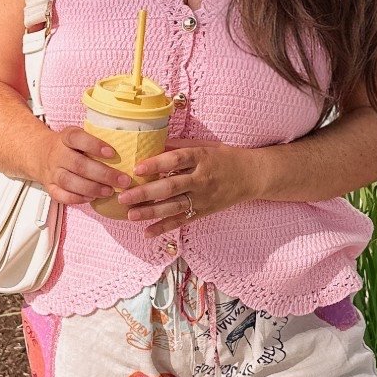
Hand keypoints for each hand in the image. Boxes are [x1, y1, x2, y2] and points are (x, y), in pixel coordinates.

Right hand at [38, 126, 136, 206]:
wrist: (40, 154)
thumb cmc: (70, 146)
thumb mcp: (79, 136)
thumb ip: (97, 139)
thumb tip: (130, 144)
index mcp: (66, 138)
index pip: (77, 138)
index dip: (94, 145)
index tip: (112, 153)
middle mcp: (57, 154)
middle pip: (78, 164)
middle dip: (103, 174)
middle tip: (123, 180)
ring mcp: (52, 172)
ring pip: (69, 181)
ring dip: (92, 188)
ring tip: (110, 191)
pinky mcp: (50, 187)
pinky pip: (61, 195)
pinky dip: (76, 198)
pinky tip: (92, 198)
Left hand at [116, 141, 259, 238]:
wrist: (252, 175)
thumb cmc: (224, 157)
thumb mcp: (205, 146)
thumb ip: (179, 148)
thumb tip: (151, 145)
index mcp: (201, 157)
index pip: (177, 160)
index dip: (157, 163)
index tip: (137, 168)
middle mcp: (202, 178)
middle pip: (171, 187)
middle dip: (146, 193)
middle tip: (124, 197)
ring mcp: (203, 198)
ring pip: (174, 207)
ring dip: (151, 213)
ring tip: (130, 215)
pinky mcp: (203, 211)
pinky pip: (182, 221)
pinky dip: (164, 228)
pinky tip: (147, 232)